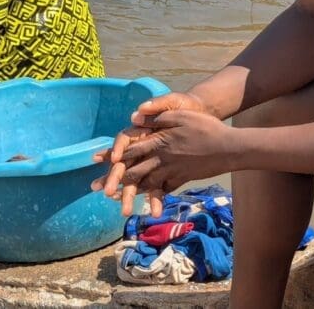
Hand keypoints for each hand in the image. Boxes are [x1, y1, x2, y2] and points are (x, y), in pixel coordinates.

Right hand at [91, 91, 209, 214]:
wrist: (206, 118)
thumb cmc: (186, 107)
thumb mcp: (173, 102)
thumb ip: (157, 106)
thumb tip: (137, 113)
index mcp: (143, 130)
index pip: (124, 140)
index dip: (117, 149)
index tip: (115, 159)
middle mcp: (145, 147)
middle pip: (126, 164)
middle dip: (115, 179)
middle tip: (107, 192)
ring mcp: (156, 161)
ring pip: (138, 179)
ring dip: (130, 194)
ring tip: (125, 210)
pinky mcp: (168, 171)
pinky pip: (158, 187)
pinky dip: (156, 199)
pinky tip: (155, 211)